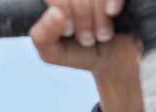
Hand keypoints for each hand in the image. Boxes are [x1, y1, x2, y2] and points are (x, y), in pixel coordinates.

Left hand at [29, 2, 143, 111]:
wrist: (113, 59)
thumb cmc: (79, 51)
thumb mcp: (53, 51)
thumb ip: (42, 36)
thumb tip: (54, 13)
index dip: (62, 8)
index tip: (68, 31)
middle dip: (81, 17)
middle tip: (87, 40)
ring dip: (98, 16)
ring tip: (101, 36)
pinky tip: (112, 13)